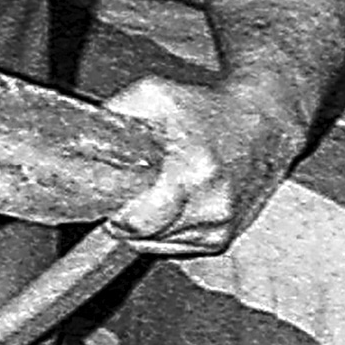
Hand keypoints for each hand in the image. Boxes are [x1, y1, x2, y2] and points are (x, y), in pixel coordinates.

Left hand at [101, 74, 303, 257]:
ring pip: (155, 245)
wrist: (265, 121)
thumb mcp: (155, 96)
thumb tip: (78, 139)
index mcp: (193, 171)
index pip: (135, 222)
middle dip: (124, 219)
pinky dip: (164, 232)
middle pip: (141, 236)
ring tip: (153, 193)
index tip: (107, 197)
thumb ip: (115, 115)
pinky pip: (175, 248)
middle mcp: (211, 205)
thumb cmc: (209, 108)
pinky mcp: (223, 239)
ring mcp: (219, 226)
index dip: (113, 213)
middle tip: (124, 194)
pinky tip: (171, 204)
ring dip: (145, 226)